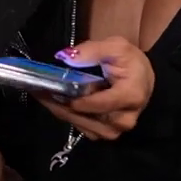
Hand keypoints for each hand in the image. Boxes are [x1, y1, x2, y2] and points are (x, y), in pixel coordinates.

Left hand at [40, 37, 154, 139]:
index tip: (47, 87)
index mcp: (130, 96)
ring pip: (79, 124)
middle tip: (37, 89)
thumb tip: (65, 57)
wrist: (143, 81)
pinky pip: (80, 126)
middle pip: (84, 116)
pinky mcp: (105, 133)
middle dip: (58, 103)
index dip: (71, 97)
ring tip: (40, 94)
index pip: (96, 103)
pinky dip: (65, 114)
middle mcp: (123, 120)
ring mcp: (114, 130)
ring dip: (58, 110)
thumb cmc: (131, 63)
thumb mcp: (116, 47)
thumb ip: (91, 50)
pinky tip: (52, 101)